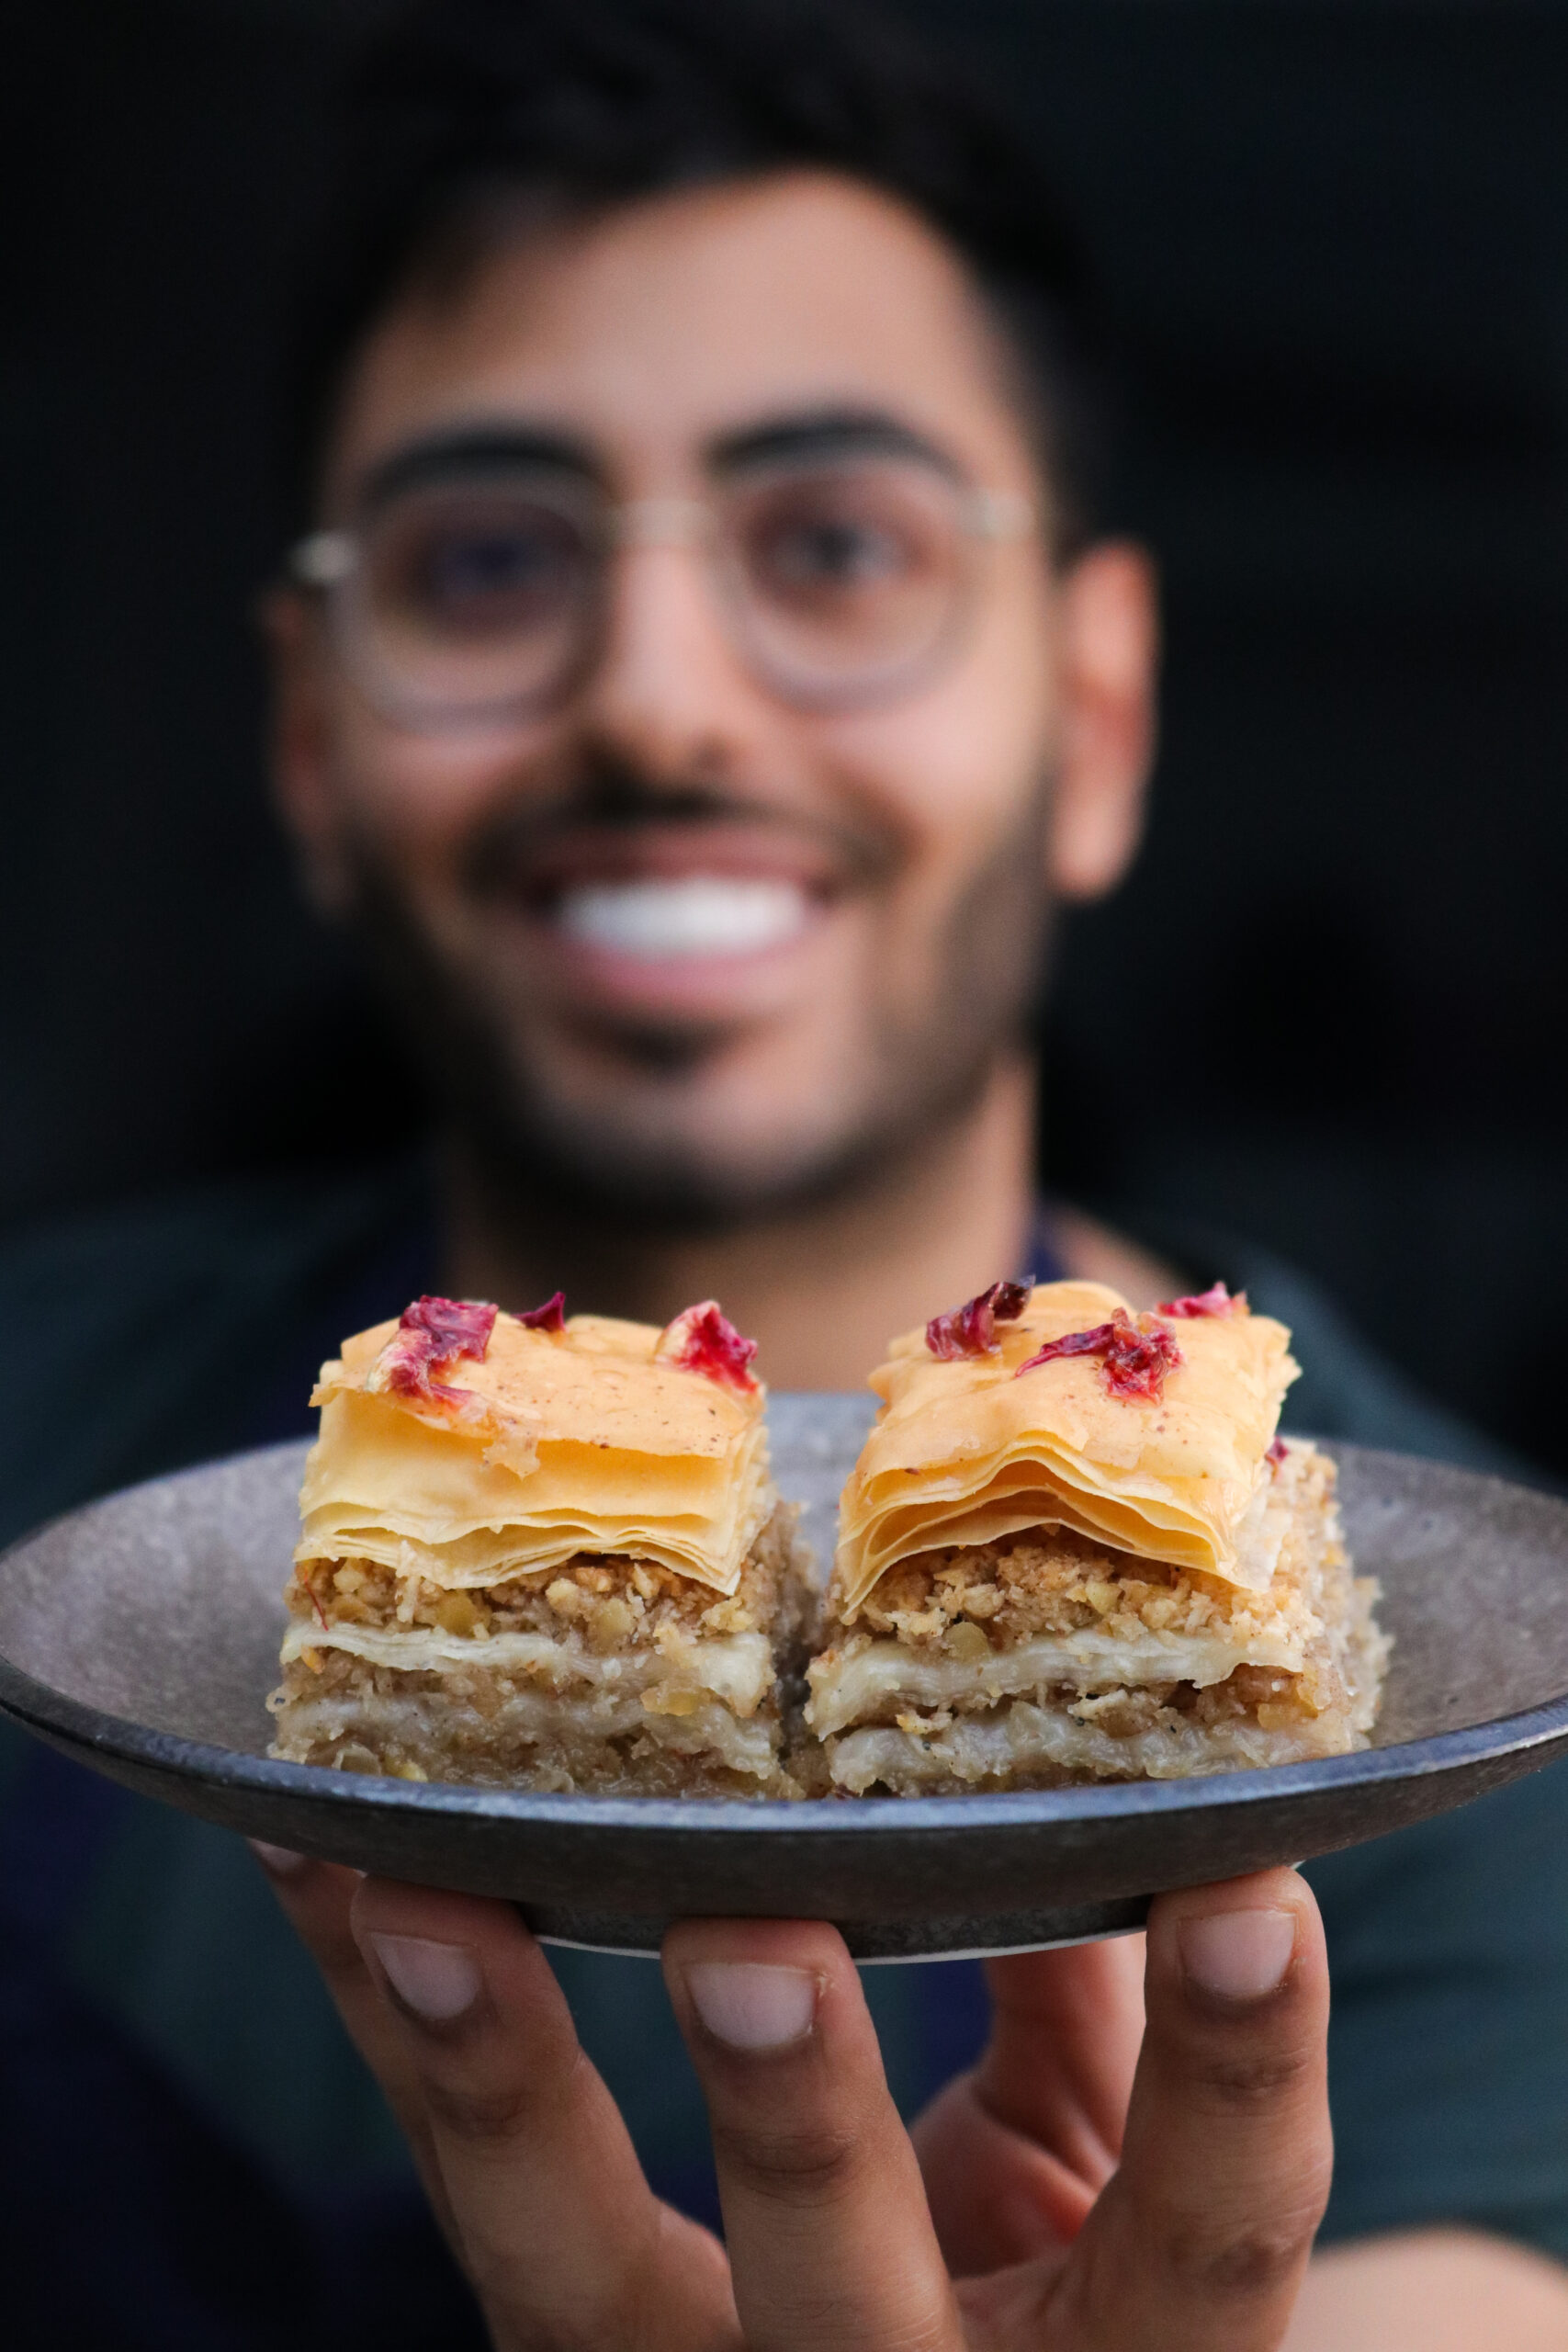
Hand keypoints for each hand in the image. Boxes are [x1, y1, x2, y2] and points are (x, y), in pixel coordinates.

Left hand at [255, 1850, 1329, 2349]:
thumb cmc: (1057, 2303)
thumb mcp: (1112, 2192)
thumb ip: (1116, 2016)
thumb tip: (1111, 1777)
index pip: (1211, 2236)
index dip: (1238, 2071)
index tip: (1250, 1889)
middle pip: (844, 2305)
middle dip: (798, 2126)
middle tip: (752, 1941)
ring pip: (566, 2267)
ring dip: (485, 2070)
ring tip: (406, 1890)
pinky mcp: (558, 2342)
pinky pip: (449, 2173)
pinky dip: (377, 2010)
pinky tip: (316, 1856)